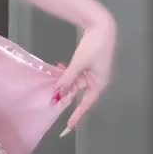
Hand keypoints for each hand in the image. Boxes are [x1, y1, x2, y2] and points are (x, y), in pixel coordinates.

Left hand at [55, 9, 118, 135]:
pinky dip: (67, 71)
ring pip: (74, 82)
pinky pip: (75, 73)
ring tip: (53, 77)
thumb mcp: (78, 64)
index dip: (76, 116)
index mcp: (99, 84)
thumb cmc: (94, 46)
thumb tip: (57, 92)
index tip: (68, 128)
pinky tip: (59, 66)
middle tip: (51, 98)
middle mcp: (97, 80)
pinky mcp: (88, 64)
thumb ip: (67, 79)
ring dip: (64, 80)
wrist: (101, 25)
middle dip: (64, 93)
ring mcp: (92, 72)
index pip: (86, 105)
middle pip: (78, 92)